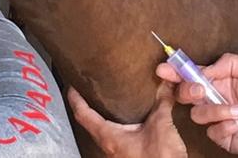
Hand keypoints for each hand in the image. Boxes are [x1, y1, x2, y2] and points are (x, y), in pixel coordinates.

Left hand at [67, 78, 186, 157]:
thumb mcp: (161, 125)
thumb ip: (162, 103)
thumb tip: (165, 85)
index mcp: (109, 137)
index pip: (83, 115)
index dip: (75, 99)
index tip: (72, 87)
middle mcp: (109, 147)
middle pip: (90, 124)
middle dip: (89, 107)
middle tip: (90, 90)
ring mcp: (117, 153)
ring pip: (104, 132)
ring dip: (104, 117)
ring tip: (109, 102)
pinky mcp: (128, 156)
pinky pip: (117, 139)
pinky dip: (118, 126)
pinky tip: (131, 121)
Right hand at [162, 53, 237, 156]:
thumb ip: (227, 63)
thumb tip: (205, 69)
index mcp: (219, 82)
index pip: (192, 75)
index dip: (176, 72)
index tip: (164, 68)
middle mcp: (214, 99)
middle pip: (185, 95)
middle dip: (188, 91)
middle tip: (201, 90)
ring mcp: (216, 119)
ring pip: (197, 114)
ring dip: (216, 111)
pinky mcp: (221, 137)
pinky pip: (212, 132)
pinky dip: (227, 126)